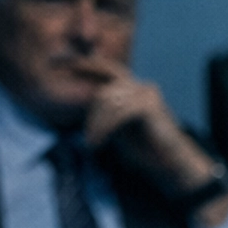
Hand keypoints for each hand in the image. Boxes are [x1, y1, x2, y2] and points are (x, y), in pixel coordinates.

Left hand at [80, 63, 227, 215]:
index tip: (53, 60)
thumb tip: (86, 111)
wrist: (174, 166)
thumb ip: (105, 115)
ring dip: (95, 126)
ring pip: (106, 101)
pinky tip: (98, 144)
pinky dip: (104, 129)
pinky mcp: (148, 104)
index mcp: (132, 89)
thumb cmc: (148, 152)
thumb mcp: (119, 130)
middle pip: (103, 88)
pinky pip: (116, 113)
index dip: (79, 62)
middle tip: (77, 120)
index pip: (103, 68)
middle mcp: (140, 86)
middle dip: (86, 101)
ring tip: (92, 146)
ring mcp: (145, 93)